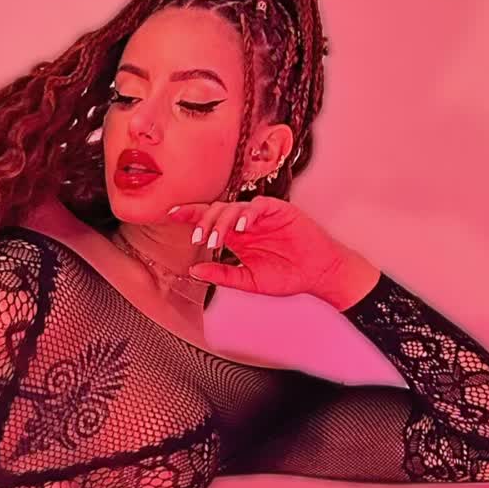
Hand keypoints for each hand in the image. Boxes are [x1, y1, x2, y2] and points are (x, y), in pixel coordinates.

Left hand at [167, 197, 379, 307]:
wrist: (317, 274)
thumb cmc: (286, 276)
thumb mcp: (248, 281)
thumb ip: (222, 275)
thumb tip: (195, 271)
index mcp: (236, 237)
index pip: (209, 220)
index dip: (190, 215)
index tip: (171, 215)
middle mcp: (246, 223)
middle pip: (217, 211)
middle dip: (204, 222)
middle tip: (198, 240)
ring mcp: (262, 215)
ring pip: (234, 207)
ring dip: (222, 222)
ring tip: (217, 239)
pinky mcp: (280, 210)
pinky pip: (259, 206)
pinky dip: (248, 214)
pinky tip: (242, 227)